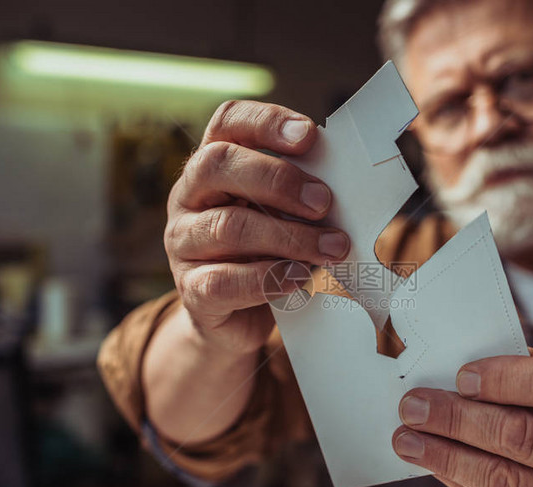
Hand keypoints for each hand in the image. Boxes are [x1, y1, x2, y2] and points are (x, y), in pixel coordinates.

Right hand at [166, 100, 349, 354]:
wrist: (234, 319)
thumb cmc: (265, 253)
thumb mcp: (282, 215)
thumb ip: (302, 196)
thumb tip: (349, 187)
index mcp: (212, 167)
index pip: (227, 123)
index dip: (267, 122)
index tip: (310, 135)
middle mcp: (188, 197)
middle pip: (218, 165)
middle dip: (278, 179)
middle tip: (324, 202)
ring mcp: (183, 244)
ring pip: (228, 227)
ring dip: (289, 236)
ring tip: (331, 248)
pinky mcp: (193, 290)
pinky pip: (225, 281)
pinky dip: (269, 278)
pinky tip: (299, 277)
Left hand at [392, 350, 532, 486]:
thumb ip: (527, 370)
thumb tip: (450, 368)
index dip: (506, 380)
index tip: (460, 376)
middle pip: (527, 438)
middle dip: (459, 420)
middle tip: (412, 405)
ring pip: (510, 483)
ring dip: (448, 458)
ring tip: (407, 439)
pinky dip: (463, 486)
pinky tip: (437, 465)